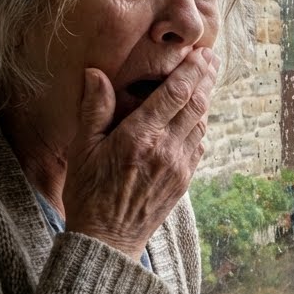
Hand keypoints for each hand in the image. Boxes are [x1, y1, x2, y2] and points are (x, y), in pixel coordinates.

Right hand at [63, 48, 219, 258]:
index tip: (200, 52)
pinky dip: (201, 124)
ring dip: (206, 99)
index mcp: (139, 137)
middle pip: (196, 104)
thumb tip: (95, 73)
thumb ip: (93, 108)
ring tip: (207, 79)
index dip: (192, 70)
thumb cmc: (88, 193)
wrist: (107, 240)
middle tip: (211, 57)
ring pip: (201, 123)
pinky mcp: (184, 180)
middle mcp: (165, 149)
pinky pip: (199, 145)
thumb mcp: (82, 148)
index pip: (175, 94)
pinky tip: (197, 115)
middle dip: (206, 77)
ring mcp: (179, 166)